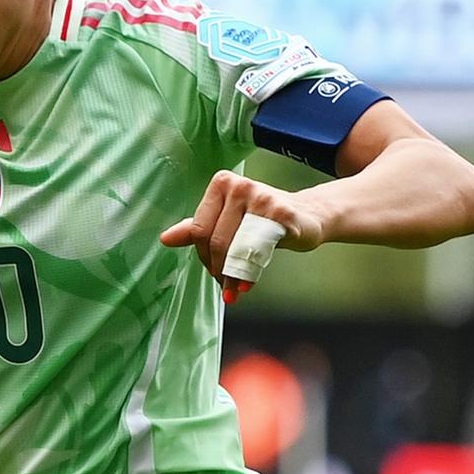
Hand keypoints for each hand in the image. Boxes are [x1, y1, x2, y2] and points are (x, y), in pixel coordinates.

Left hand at [159, 169, 324, 287]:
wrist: (307, 215)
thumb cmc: (263, 219)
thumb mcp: (228, 220)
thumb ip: (198, 228)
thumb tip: (165, 239)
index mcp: (221, 183)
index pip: (199, 229)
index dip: (203, 257)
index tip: (213, 272)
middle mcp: (239, 185)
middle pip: (215, 240)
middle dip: (218, 269)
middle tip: (225, 287)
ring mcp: (261, 196)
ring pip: (235, 247)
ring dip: (233, 276)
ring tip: (234, 290)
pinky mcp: (281, 213)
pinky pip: (258, 250)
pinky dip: (250, 272)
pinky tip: (247, 283)